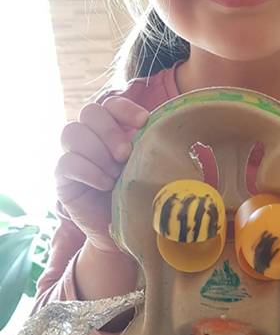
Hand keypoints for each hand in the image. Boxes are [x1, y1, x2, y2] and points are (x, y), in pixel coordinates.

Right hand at [55, 97, 148, 250]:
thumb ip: (150, 144)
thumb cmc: (142, 194)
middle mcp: (91, 137)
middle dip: (110, 131)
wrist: (128, 230)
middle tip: (125, 154)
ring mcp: (74, 155)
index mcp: (114, 129)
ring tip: (115, 175)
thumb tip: (162, 127)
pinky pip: (66, 162)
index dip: (125, 108)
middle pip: (89, 112)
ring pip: (72, 132)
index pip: (111, 104)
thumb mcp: (150, 166)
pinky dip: (88, 171)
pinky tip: (105, 185)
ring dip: (98, 152)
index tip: (144, 122)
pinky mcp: (63, 178)